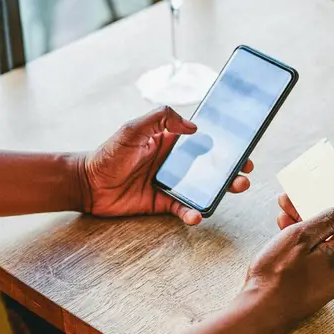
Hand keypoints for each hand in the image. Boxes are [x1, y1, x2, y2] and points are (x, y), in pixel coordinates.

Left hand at [80, 107, 252, 225]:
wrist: (87, 184)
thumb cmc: (108, 153)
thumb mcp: (133, 128)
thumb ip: (161, 119)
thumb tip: (193, 127)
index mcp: (170, 141)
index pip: (203, 140)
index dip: (224, 142)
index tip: (243, 145)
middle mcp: (174, 162)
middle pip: (210, 165)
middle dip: (232, 168)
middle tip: (246, 170)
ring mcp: (170, 183)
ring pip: (203, 188)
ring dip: (221, 189)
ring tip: (235, 188)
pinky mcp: (162, 203)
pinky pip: (183, 208)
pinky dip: (192, 212)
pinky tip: (196, 214)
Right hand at [241, 204, 333, 330]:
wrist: (260, 312)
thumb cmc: (277, 275)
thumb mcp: (301, 236)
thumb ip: (327, 220)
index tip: (330, 192)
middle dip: (316, 212)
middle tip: (294, 200)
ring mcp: (331, 280)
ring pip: (324, 244)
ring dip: (306, 226)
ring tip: (283, 212)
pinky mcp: (317, 287)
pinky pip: (317, 258)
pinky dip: (304, 244)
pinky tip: (285, 232)